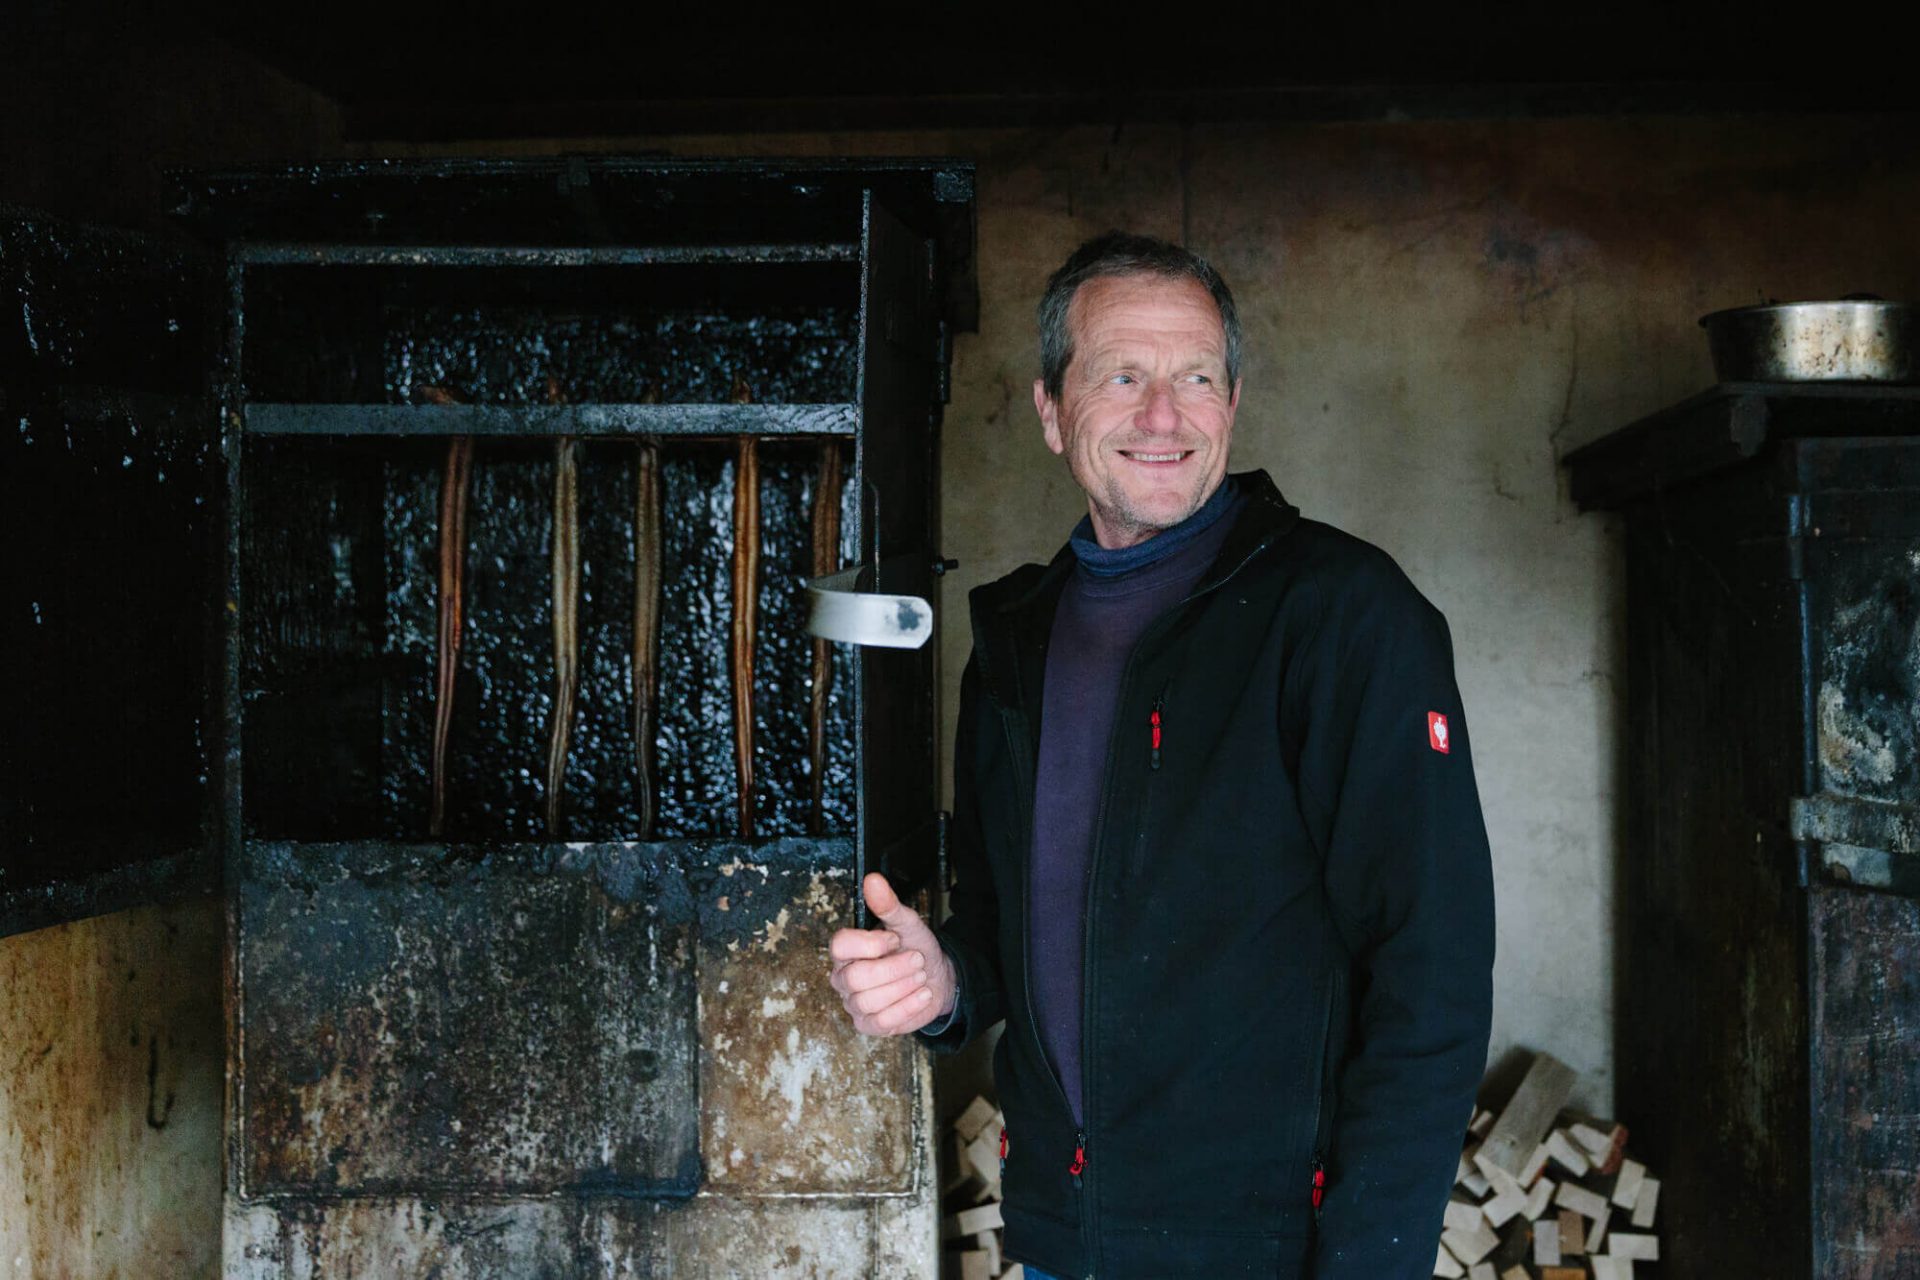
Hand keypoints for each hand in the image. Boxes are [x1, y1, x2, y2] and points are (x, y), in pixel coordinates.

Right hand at [828, 872, 956, 1036]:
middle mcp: (843, 977)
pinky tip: (922, 995)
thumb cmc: (914, 947)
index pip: (840, 945)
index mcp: (847, 950)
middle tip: (917, 960)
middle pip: (855, 978)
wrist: (935, 977)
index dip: (871, 943)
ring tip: (921, 976)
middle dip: (894, 969)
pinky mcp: (869, 1025)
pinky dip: (908, 1007)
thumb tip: (873, 879)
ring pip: (870, 1001)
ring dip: (904, 987)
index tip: (894, 939)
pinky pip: (882, 1022)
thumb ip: (888, 904)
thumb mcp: (906, 923)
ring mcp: (854, 1004)